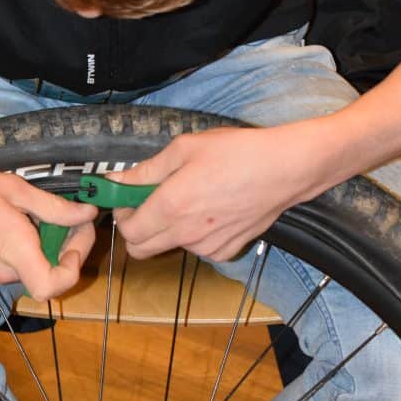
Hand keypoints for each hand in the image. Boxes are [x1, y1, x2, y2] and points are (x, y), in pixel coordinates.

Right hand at [0, 164, 97, 299]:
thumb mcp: (11, 189)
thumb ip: (53, 206)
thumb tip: (85, 214)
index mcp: (13, 251)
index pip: (54, 286)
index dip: (76, 263)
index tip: (80, 232)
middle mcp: (4, 270)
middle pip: (50, 272)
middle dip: (68, 244)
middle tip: (71, 211)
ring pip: (34, 265)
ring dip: (48, 242)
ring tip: (41, 208)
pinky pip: (16, 262)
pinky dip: (28, 244)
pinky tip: (19, 216)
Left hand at [109, 126, 321, 260]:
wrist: (285, 169)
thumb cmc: (237, 152)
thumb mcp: (185, 149)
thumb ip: (145, 170)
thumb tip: (116, 180)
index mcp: (170, 207)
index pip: (127, 231)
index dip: (122, 215)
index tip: (129, 198)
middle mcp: (186, 233)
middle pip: (141, 250)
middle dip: (137, 229)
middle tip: (150, 203)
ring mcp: (207, 247)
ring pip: (170, 247)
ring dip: (169, 229)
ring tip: (191, 197)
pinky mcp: (226, 251)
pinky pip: (197, 249)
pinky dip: (195, 234)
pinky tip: (211, 209)